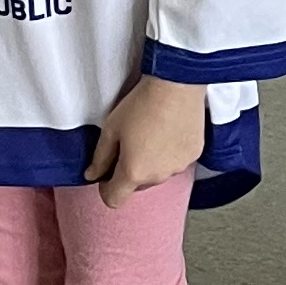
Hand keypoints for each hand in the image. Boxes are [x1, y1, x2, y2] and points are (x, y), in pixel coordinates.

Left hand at [89, 72, 208, 202]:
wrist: (177, 84)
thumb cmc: (142, 104)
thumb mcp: (111, 129)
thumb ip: (99, 158)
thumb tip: (91, 175)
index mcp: (133, 173)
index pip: (114, 200)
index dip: (106, 188)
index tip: (107, 173)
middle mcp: (157, 176)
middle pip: (137, 185)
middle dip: (130, 171)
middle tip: (129, 143)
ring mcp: (178, 167)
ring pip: (158, 173)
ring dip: (152, 162)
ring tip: (152, 133)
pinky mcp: (194, 155)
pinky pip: (176, 161)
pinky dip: (170, 153)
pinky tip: (169, 131)